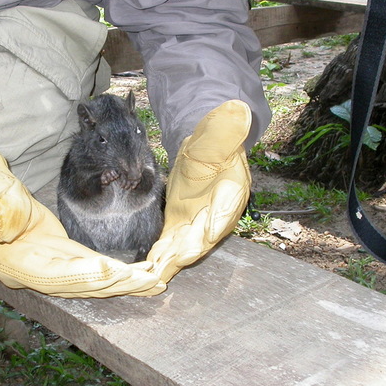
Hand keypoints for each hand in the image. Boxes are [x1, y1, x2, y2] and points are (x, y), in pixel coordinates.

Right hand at [0, 143, 165, 297]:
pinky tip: (140, 273)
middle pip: (79, 285)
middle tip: (150, 282)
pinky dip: (115, 273)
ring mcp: (46, 268)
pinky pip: (91, 269)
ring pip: (89, 282)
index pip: (53, 275)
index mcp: (13, 263)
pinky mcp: (59, 257)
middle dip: (115, 285)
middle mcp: (32, 274)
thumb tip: (7, 224)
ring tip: (155, 282)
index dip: (83, 275)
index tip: (113, 271)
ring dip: (122, 284)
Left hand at [146, 100, 251, 282]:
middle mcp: (217, 214)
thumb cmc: (216, 139)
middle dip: (187, 251)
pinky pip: (169, 243)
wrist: (203, 148)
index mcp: (233, 190)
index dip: (217, 222)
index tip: (207, 234)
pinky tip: (146, 270)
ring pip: (185, 246)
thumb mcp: (221, 131)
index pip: (227, 208)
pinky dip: (159, 256)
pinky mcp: (179, 225)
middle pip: (204, 236)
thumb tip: (238, 110)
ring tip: (155, 275)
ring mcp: (198, 222)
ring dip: (171, 261)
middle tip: (172, 263)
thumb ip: (226, 128)